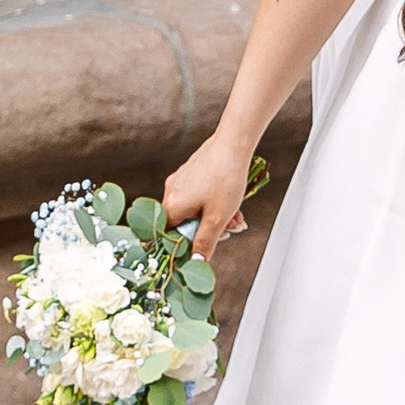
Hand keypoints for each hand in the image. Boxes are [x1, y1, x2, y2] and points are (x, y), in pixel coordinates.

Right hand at [163, 131, 256, 255]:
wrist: (233, 143)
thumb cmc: (225, 179)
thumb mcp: (217, 218)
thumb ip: (205, 242)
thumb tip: (197, 261)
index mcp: (172, 205)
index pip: (169, 235)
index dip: (184, 245)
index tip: (200, 249)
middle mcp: (171, 191)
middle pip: (184, 222)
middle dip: (207, 229)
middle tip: (227, 230)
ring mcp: (181, 180)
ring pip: (195, 208)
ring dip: (214, 215)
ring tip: (235, 215)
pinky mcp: (192, 171)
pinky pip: (199, 194)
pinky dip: (214, 202)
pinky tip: (231, 201)